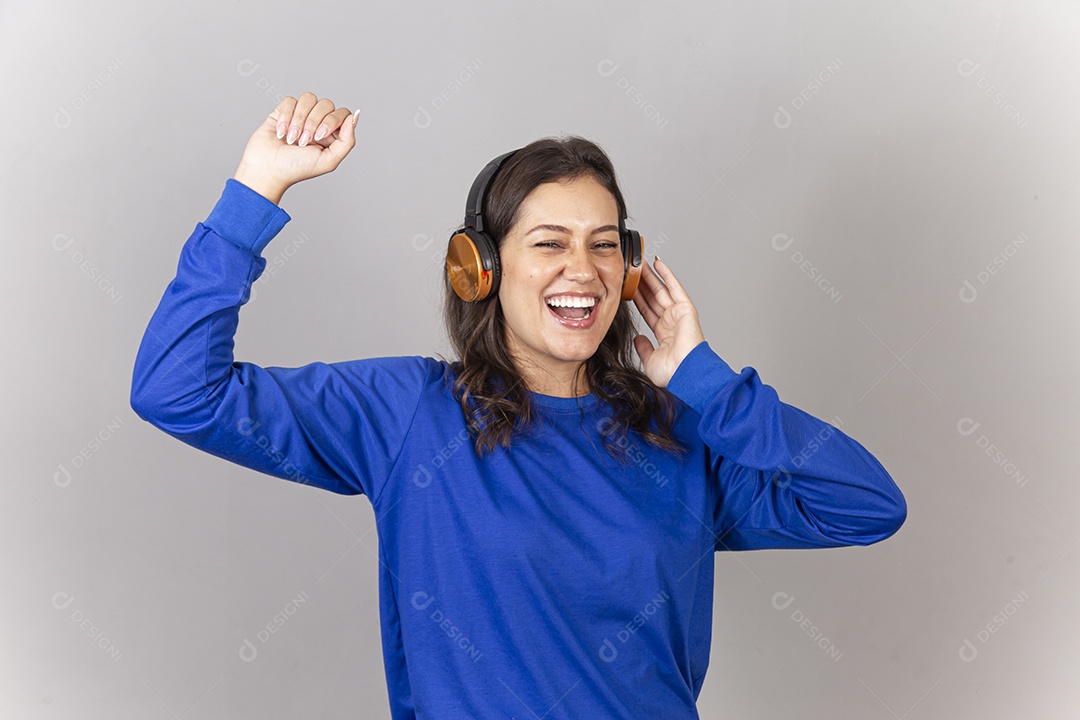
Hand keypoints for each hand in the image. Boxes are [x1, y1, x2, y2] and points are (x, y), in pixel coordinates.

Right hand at [232, 92, 358, 203]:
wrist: (268, 168)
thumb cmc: (296, 168)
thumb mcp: (329, 160)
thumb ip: (347, 141)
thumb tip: (354, 116)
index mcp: (332, 135)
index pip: (342, 113)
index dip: (331, 121)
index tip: (319, 137)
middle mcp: (318, 123)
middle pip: (326, 104)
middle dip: (314, 122)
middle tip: (303, 142)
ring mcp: (301, 116)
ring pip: (308, 99)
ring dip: (299, 120)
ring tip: (291, 139)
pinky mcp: (283, 111)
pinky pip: (290, 100)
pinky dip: (286, 117)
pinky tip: (281, 133)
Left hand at [631, 257, 705, 387]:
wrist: (684, 372)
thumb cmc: (672, 372)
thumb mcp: (650, 360)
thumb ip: (643, 348)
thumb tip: (638, 339)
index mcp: (664, 334)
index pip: (647, 311)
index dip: (638, 299)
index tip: (629, 288)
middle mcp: (672, 322)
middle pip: (653, 297)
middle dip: (642, 284)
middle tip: (632, 270)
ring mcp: (678, 314)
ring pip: (661, 290)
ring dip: (651, 276)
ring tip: (640, 263)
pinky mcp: (686, 308)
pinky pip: (674, 287)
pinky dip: (667, 274)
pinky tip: (658, 263)